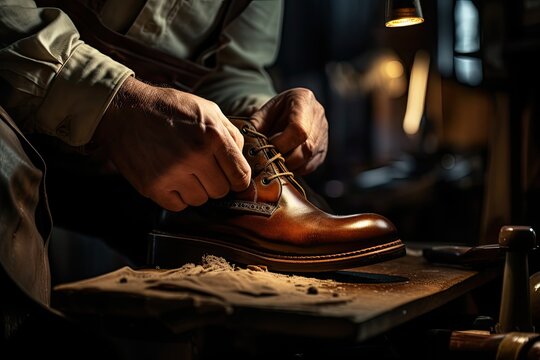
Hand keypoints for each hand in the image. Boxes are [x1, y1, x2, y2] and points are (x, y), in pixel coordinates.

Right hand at [93, 77, 250, 210]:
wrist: (125, 110)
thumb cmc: (170, 109)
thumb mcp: (208, 110)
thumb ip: (231, 135)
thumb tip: (242, 162)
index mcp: (213, 136)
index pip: (241, 176)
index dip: (239, 180)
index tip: (232, 178)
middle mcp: (195, 156)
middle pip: (221, 191)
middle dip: (215, 181)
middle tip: (202, 168)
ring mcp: (172, 174)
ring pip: (200, 200)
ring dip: (196, 189)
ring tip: (184, 170)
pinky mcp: (153, 187)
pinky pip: (178, 206)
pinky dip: (177, 196)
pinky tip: (171, 178)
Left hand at [250, 88, 327, 174]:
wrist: (290, 111)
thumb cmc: (275, 111)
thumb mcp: (264, 112)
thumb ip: (256, 125)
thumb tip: (249, 143)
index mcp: (304, 100)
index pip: (298, 130)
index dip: (281, 143)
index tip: (267, 147)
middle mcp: (318, 117)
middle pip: (305, 148)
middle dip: (283, 157)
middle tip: (267, 158)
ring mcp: (323, 135)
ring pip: (307, 159)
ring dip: (287, 165)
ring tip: (273, 161)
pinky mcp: (322, 151)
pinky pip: (308, 166)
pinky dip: (293, 168)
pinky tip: (282, 163)